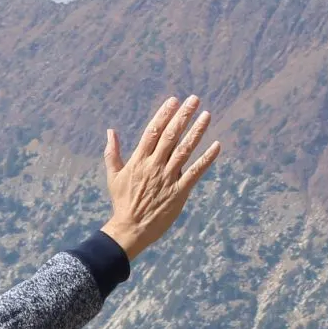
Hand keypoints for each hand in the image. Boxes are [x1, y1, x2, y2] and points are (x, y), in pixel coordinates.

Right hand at [101, 95, 219, 258]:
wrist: (130, 228)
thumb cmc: (122, 202)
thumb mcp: (113, 176)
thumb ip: (113, 152)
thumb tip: (110, 131)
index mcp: (139, 160)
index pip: (153, 131)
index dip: (164, 114)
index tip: (174, 100)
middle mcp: (154, 166)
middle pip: (171, 136)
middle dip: (183, 116)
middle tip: (194, 99)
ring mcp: (168, 178)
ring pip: (185, 150)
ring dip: (197, 131)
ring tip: (207, 115)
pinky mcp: (179, 192)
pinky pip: (195, 172)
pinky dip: (207, 159)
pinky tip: (217, 146)